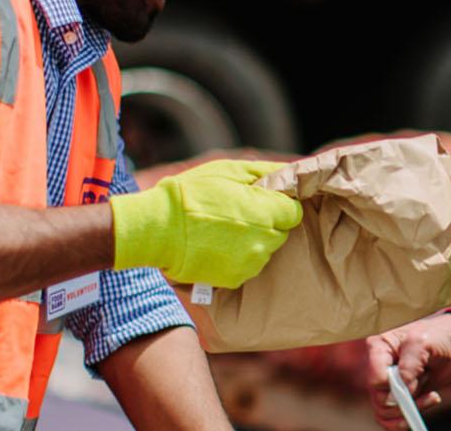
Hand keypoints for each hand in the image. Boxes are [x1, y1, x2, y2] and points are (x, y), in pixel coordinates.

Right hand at [109, 159, 301, 285]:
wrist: (157, 228)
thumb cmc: (192, 193)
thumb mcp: (229, 170)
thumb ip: (267, 171)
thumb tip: (292, 172)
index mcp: (267, 212)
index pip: (293, 212)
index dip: (278, 204)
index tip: (260, 200)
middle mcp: (264, 241)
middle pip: (280, 233)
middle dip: (266, 223)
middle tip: (237, 213)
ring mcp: (250, 263)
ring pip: (264, 251)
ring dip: (252, 241)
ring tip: (223, 230)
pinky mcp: (234, 279)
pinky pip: (247, 267)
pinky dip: (237, 258)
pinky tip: (216, 246)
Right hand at [366, 313, 450, 430]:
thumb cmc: (437, 335)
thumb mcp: (423, 343)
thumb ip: (409, 365)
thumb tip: (399, 392)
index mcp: (379, 348)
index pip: (376, 378)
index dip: (392, 387)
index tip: (412, 383)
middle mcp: (379, 368)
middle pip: (379, 398)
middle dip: (404, 400)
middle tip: (427, 393)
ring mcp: (387, 384)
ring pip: (384, 411)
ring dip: (409, 410)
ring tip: (431, 397)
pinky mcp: (397, 397)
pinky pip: (390, 418)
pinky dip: (405, 419)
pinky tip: (427, 404)